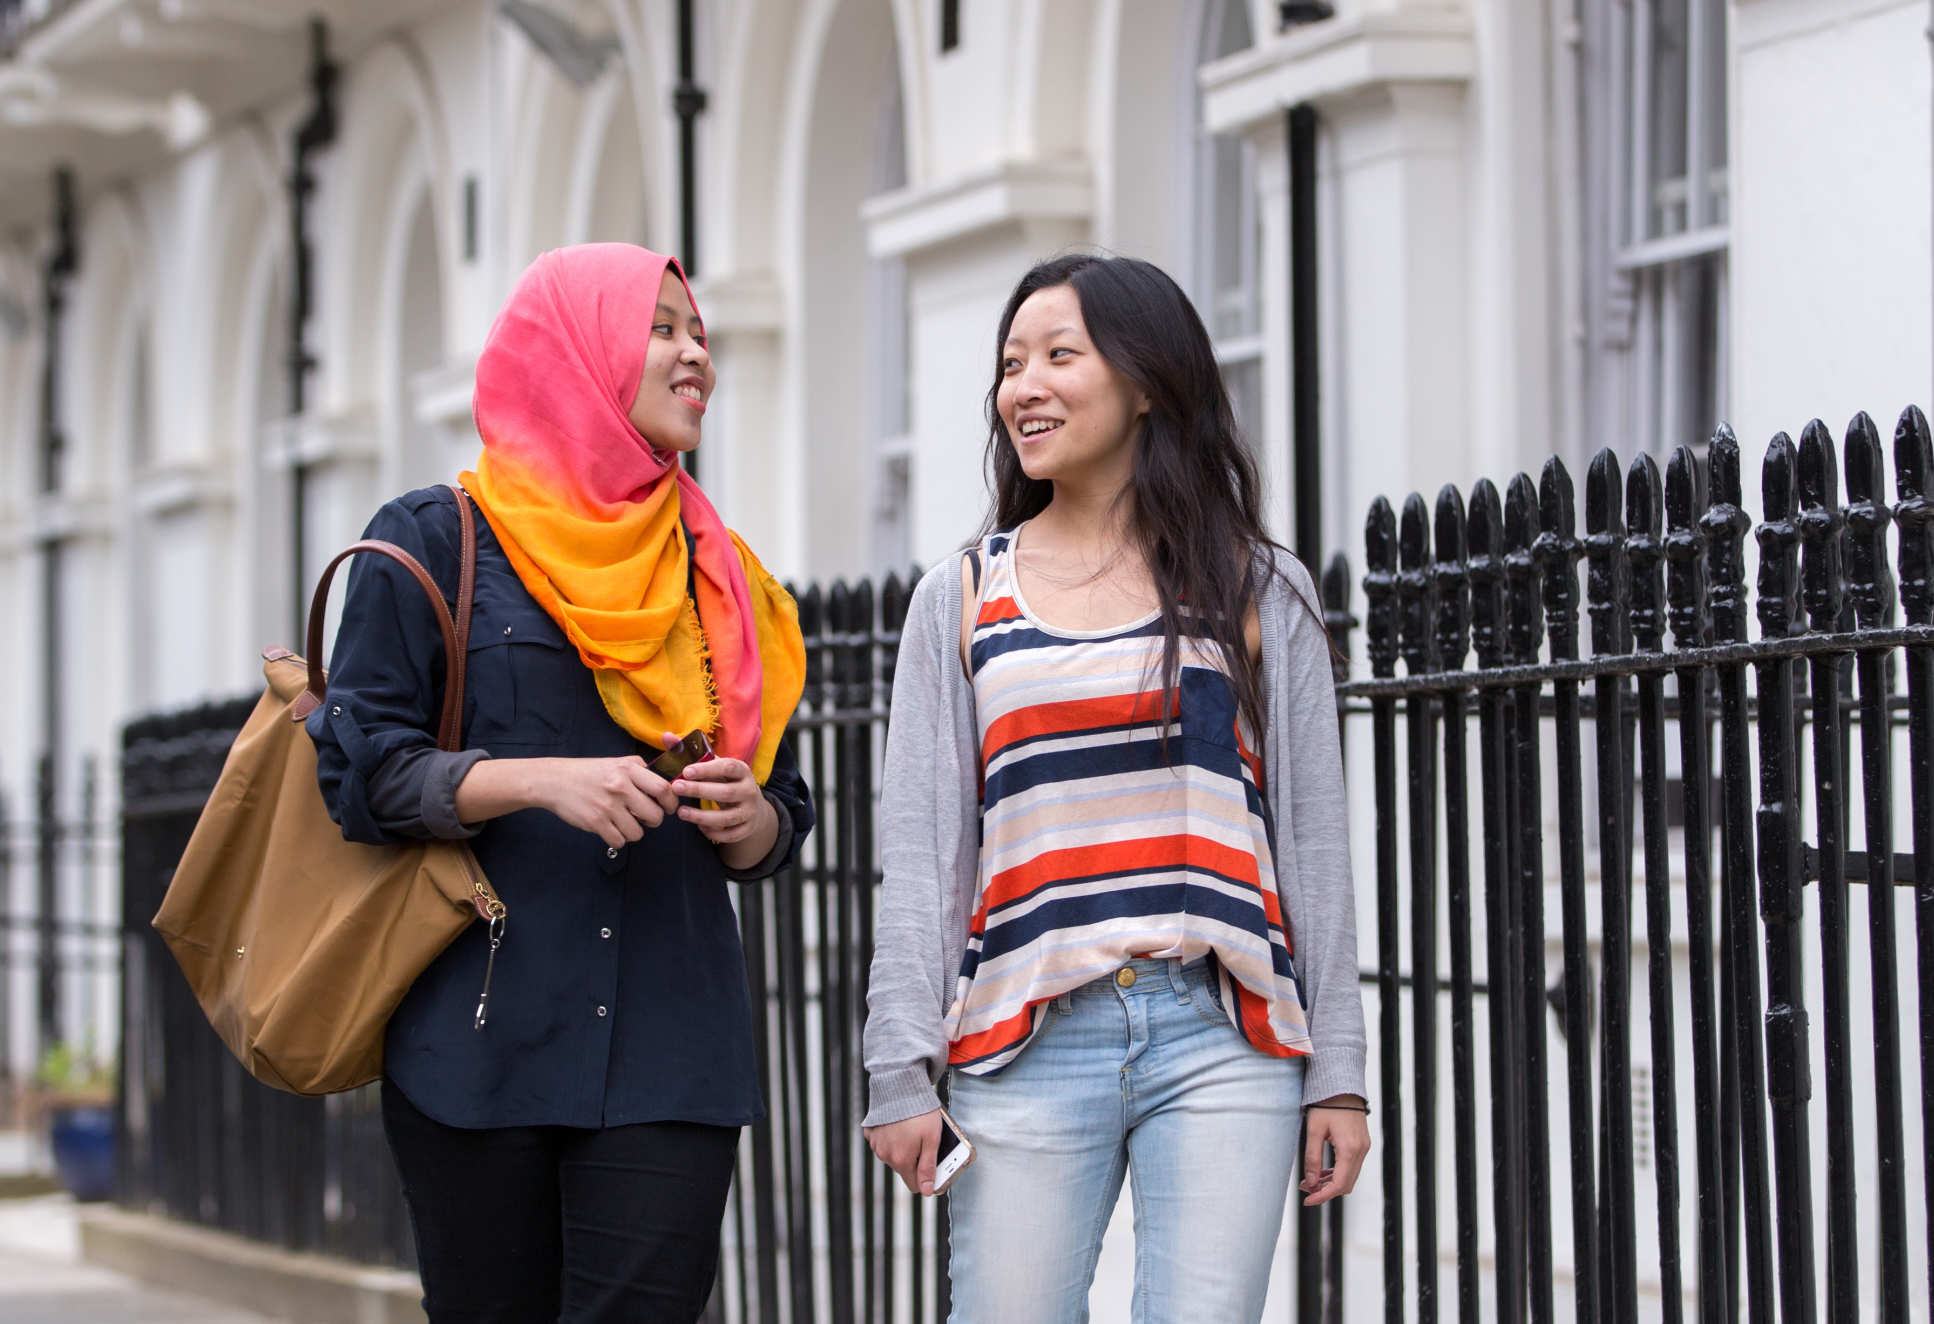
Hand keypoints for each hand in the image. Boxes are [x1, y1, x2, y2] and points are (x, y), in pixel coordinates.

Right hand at [536, 756, 678, 848]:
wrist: (554, 781)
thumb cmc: (588, 773)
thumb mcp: (616, 762)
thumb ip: (639, 769)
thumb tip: (664, 784)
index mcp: (627, 769)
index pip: (663, 789)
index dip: (671, 802)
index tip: (668, 807)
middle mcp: (620, 786)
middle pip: (655, 815)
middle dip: (655, 821)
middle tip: (646, 818)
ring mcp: (607, 806)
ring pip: (637, 832)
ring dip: (635, 832)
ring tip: (625, 823)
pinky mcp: (595, 822)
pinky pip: (619, 841)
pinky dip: (618, 839)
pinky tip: (612, 829)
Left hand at [664, 732, 774, 845]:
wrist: (752, 806)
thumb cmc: (726, 781)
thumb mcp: (714, 766)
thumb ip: (691, 752)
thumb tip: (666, 736)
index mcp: (741, 770)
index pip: (727, 767)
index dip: (707, 769)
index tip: (685, 771)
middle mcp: (749, 790)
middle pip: (726, 792)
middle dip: (700, 791)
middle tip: (676, 788)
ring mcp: (750, 810)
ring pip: (728, 817)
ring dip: (702, 816)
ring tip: (681, 812)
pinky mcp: (748, 828)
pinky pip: (731, 834)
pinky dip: (714, 832)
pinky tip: (699, 826)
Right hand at [863, 1110, 940, 1195]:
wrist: (899, 1085)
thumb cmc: (920, 1112)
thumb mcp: (932, 1140)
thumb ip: (928, 1168)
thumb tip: (927, 1191)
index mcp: (902, 1161)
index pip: (914, 1185)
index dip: (926, 1178)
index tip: (933, 1166)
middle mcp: (886, 1156)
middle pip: (904, 1168)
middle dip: (915, 1159)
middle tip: (924, 1139)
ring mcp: (876, 1144)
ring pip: (893, 1155)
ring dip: (902, 1148)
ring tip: (911, 1128)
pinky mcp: (871, 1132)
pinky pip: (883, 1142)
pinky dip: (890, 1137)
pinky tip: (898, 1124)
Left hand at [1300, 1095, 1370, 1205]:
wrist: (1342, 1085)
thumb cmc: (1326, 1104)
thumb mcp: (1314, 1130)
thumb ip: (1312, 1158)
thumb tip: (1311, 1183)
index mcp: (1349, 1149)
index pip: (1339, 1184)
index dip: (1322, 1196)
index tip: (1307, 1201)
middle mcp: (1361, 1150)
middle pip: (1346, 1184)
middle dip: (1325, 1191)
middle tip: (1305, 1189)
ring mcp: (1364, 1147)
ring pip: (1349, 1176)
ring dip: (1331, 1183)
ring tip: (1310, 1181)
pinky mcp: (1362, 1143)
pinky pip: (1352, 1166)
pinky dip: (1338, 1173)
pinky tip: (1322, 1172)